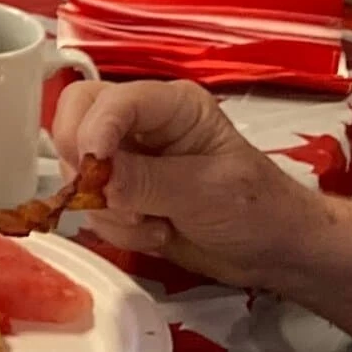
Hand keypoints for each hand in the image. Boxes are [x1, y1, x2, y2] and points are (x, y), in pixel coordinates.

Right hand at [49, 78, 313, 286]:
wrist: (274, 252)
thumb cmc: (258, 208)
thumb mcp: (209, 192)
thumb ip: (149, 182)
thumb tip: (97, 178)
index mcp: (172, 106)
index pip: (114, 100)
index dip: (95, 128)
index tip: (92, 167)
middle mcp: (144, 124)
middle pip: (78, 117)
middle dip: (84, 161)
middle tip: (104, 195)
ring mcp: (130, 159)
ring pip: (78, 166)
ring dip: (105, 206)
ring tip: (151, 224)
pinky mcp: (123, 194)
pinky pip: (91, 205)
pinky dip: (113, 227)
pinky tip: (155, 233)